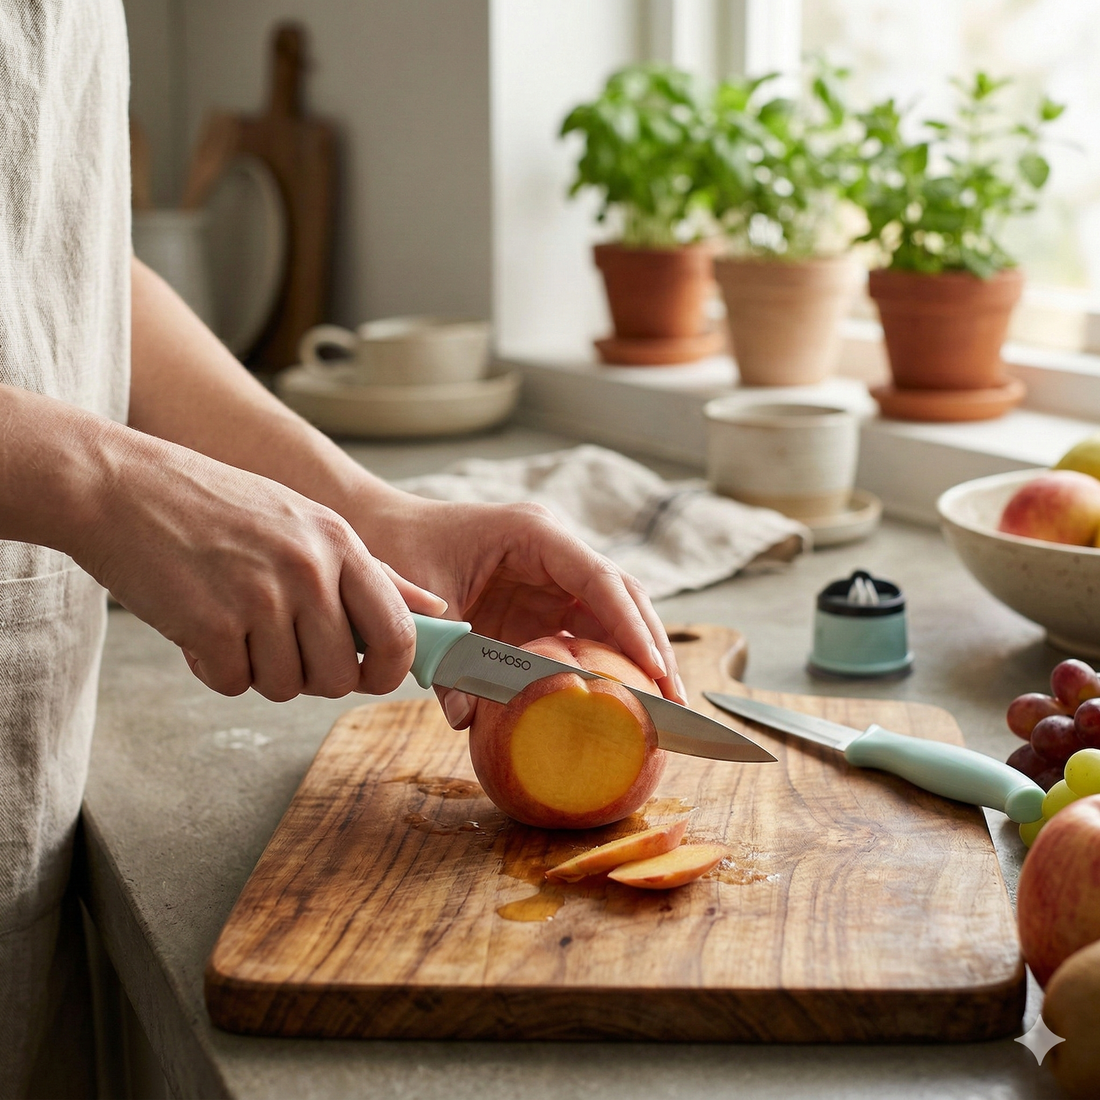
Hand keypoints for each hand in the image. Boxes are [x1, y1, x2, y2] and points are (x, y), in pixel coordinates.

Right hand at [76, 434, 444, 700]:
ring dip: (257, 669)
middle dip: (309, 676)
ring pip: (284, 686)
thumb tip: (434, 609)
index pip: (397, 634)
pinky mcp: (211, 625)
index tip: (366, 676)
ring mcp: (260, 597)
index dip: (387, 672)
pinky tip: (198, 626)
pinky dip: (215, 668)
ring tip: (233, 621)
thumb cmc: (215, 506)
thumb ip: (372, 573)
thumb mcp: (304, 522)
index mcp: (340, 543)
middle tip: (276, 642)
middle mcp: (309, 570)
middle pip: (339, 677)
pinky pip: (233, 684)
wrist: (120, 486)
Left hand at [355, 494, 686, 728]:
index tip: (655, 670)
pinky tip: (618, 698)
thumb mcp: (422, 604)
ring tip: (662, 706)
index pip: (599, 579)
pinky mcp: (541, 598)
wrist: (380, 528)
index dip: (631, 626)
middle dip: (651, 645)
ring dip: (637, 655)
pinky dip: (602, 661)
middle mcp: (553, 549)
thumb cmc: (400, 549)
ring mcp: (551, 574)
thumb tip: (468, 720)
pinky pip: (582, 629)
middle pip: (622, 595)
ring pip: (612, 612)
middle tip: (675, 700)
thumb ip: (444, 662)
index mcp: (533, 534)